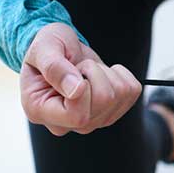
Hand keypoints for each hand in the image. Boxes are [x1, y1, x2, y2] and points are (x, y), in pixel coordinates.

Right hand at [20, 23, 141, 135]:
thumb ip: (54, 67)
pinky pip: (132, 91)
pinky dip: (121, 74)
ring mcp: (91, 121)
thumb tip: (77, 90)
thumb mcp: (43, 48)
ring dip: (106, 73)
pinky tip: (102, 73)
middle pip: (104, 102)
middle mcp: (67, 124)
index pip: (78, 116)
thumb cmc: (47, 49)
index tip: (73, 69)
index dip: (84, 88)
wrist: (60, 51)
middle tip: (79, 67)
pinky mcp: (111, 112)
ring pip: (119, 96)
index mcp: (41, 112)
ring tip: (87, 70)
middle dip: (95, 72)